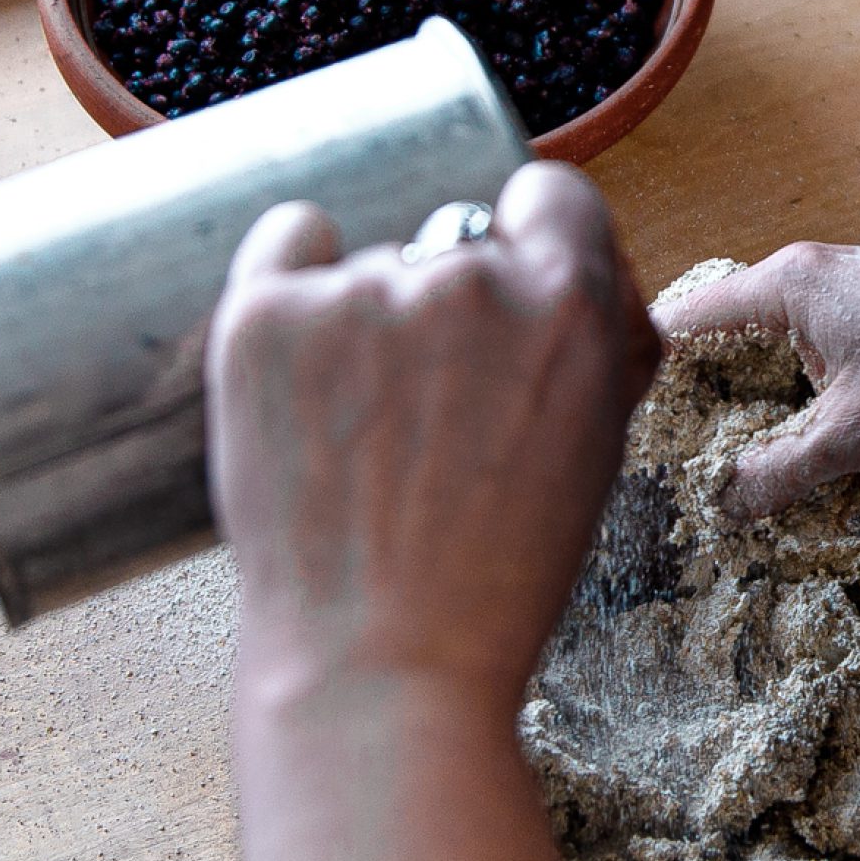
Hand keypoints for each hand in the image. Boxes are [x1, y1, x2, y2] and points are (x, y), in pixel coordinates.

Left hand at [206, 163, 657, 706]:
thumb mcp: (597, 444)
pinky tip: (303, 359)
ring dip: (371, 323)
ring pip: (373, 263)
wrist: (380, 663)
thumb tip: (568, 261)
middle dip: (452, 309)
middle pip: (459, 242)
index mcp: (570, 303)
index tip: (510, 301)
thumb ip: (592, 338)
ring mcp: (358, 291)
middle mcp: (467, 278)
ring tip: (364, 439)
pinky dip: (295, 284)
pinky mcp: (263, 314)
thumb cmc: (497, 573)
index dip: (534, 249)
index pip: (553, 198)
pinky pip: (288, 243)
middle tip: (433, 410)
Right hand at [652, 243, 859, 515]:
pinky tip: (803, 461)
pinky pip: (816, 369)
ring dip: (757, 414)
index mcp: (785, 283)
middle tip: (680, 474)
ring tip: (734, 477)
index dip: (648, 380)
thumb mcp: (855, 435)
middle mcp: (808, 280)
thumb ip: (778, 472)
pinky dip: (802, 409)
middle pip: (723, 342)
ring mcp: (848, 301)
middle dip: (703, 406)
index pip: (682, 322)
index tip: (630, 441)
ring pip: (773, 360)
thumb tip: (721, 508)